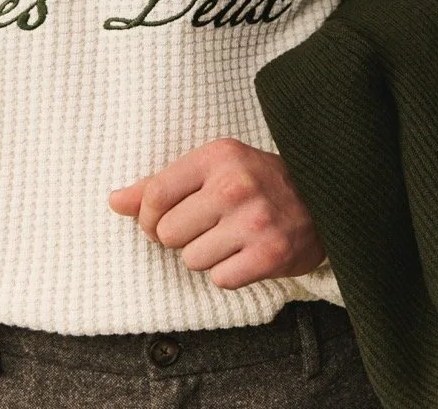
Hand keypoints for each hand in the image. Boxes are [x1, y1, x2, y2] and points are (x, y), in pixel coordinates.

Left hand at [107, 136, 327, 289]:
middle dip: (181, 238)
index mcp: (217, 156)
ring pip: (192, 259)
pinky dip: (229, 273)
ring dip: (206, 256)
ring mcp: (254, 220)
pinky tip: (246, 254)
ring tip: (231, 238)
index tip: (160, 221)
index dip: (148, 217)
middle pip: (168, 233)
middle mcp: (234, 185)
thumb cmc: (256, 182)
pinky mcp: (270, 255)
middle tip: (206, 228)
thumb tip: (114, 201)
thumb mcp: (211, 169)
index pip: (155, 194)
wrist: (324, 199)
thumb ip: (160, 185)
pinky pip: (220, 280)